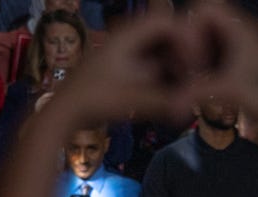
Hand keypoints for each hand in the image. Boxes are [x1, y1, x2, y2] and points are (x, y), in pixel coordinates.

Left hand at [52, 12, 205, 122]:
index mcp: (127, 37)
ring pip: (158, 52)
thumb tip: (189, 110)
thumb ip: (164, 102)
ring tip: (184, 88)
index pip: (166, 23)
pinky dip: (163, 76)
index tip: (193, 64)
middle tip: (192, 78)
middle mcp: (126, 40)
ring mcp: (124, 54)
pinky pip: (150, 65)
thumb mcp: (133, 101)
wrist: (64, 113)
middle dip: (182, 55)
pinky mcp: (122, 69)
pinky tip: (170, 95)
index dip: (185, 40)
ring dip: (174, 67)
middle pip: (165, 36)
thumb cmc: (95, 102)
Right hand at [185, 4, 257, 142]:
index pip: (205, 9)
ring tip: (197, 77)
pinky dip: (211, 61)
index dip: (192, 30)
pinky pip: (222, 50)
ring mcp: (248, 44)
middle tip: (190, 68)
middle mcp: (246, 30)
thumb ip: (195, 94)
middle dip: (194, 42)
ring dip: (201, 53)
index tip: (192, 58)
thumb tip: (170, 105)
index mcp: (241, 28)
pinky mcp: (249, 58)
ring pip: (214, 37)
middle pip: (207, 23)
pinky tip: (209, 82)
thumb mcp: (226, 91)